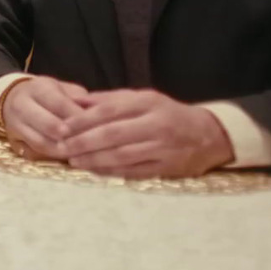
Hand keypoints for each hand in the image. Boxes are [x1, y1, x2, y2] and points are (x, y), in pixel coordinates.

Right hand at [0, 76, 89, 159]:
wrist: (12, 99)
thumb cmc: (47, 95)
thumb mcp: (63, 89)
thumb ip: (80, 99)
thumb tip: (99, 113)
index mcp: (38, 89)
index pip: (60, 104)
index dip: (78, 117)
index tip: (97, 127)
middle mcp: (22, 105)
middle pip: (46, 123)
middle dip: (68, 136)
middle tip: (88, 144)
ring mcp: (15, 124)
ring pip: (40, 141)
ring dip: (62, 150)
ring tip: (82, 155)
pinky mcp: (14, 140)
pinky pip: (35, 151)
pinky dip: (53, 156)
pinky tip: (69, 157)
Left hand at [59, 89, 233, 177]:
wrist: (208, 135)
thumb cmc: (167, 114)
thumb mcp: (143, 98)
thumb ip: (110, 99)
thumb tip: (75, 101)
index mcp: (148, 103)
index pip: (109, 111)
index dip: (82, 120)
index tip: (62, 128)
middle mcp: (156, 124)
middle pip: (113, 134)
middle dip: (83, 142)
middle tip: (62, 148)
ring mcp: (163, 148)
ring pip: (122, 155)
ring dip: (94, 159)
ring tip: (73, 161)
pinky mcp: (167, 167)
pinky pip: (133, 171)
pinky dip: (111, 172)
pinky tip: (94, 171)